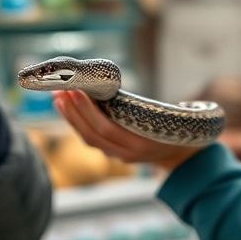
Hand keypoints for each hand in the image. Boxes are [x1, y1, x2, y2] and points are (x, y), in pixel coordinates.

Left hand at [54, 90, 203, 172]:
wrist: (182, 152)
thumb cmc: (176, 124)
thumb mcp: (167, 114)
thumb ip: (141, 106)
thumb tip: (110, 84)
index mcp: (141, 143)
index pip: (107, 129)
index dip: (88, 111)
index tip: (76, 91)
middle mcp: (127, 153)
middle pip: (93, 135)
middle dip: (74, 112)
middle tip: (60, 90)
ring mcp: (119, 155)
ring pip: (89, 139)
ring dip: (71, 117)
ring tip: (58, 97)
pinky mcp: (114, 152)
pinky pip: (92, 139)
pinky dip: (78, 123)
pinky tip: (68, 108)